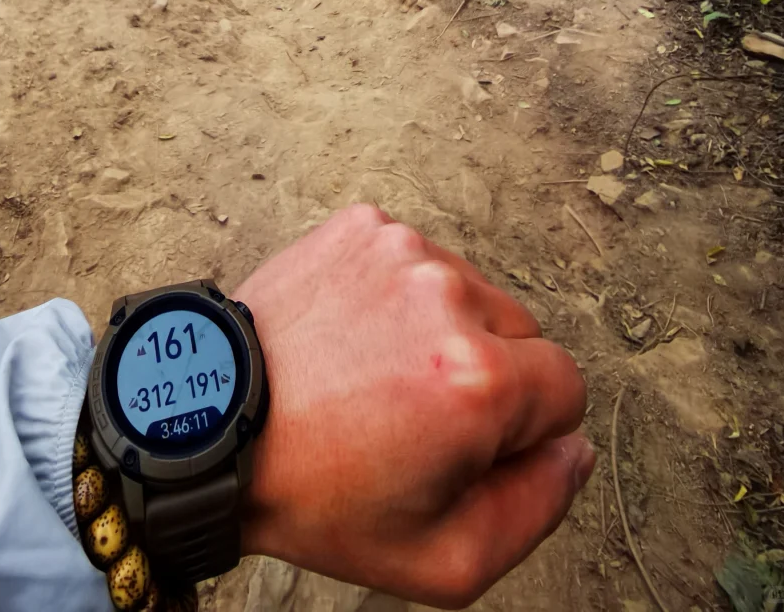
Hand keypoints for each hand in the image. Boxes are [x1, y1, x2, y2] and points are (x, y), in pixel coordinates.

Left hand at [236, 204, 593, 608]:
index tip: (463, 447)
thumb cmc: (316, 495)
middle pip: (522, 334)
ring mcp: (402, 249)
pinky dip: (397, 293)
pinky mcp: (363, 225)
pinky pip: (417, 260)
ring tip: (375, 372)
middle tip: (414, 414)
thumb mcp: (442, 559)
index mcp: (479, 378)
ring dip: (442, 329)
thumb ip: (536, 510)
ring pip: (470, 293)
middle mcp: (448, 295)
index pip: (567, 388)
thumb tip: (573, 449)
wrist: (210, 424)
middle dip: (489, 375)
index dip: (523, 432)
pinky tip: (351, 332)